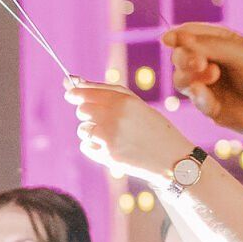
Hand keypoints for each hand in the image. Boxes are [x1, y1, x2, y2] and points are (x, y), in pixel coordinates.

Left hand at [64, 80, 187, 181]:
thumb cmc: (153, 127)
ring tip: (114, 135)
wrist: (172, 158)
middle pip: (82, 110)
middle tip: (104, 117)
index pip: (86, 94)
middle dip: (87, 112)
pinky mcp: (107, 156)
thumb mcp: (136, 104)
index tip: (70, 93)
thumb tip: (73, 83)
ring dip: (91, 131)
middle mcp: (114, 118)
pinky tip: (111, 146)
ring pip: (82, 129)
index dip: (75, 92)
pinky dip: (93, 146)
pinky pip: (85, 146)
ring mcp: (109, 138)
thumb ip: (106, 91)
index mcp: (123, 102)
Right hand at [161, 22, 242, 143]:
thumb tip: (171, 37)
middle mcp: (213, 62)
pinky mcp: (211, 108)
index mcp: (223, 42)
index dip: (178, 37)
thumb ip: (208, 46)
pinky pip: (195, 100)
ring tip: (208, 76)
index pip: (192, 35)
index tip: (169, 40)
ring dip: (187, 76)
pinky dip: (198, 96)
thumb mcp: (241, 54)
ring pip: (181, 79)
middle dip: (184, 57)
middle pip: (182, 57)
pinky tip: (205, 94)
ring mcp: (211, 86)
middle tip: (198, 62)